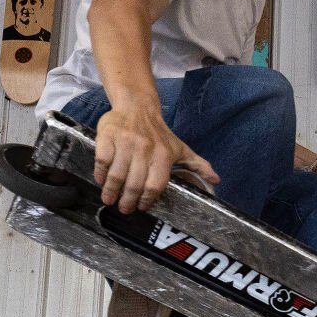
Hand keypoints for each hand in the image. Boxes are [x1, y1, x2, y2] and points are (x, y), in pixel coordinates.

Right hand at [93, 104, 219, 213]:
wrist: (137, 107)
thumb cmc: (159, 133)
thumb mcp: (181, 148)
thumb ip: (198, 165)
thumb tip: (215, 180)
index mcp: (163, 155)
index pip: (155, 185)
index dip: (146, 200)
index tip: (141, 207)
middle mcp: (145, 150)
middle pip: (134, 184)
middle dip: (127, 201)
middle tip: (123, 209)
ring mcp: (125, 143)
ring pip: (117, 175)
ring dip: (111, 192)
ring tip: (109, 199)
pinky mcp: (108, 137)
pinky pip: (102, 161)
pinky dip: (100, 174)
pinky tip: (101, 180)